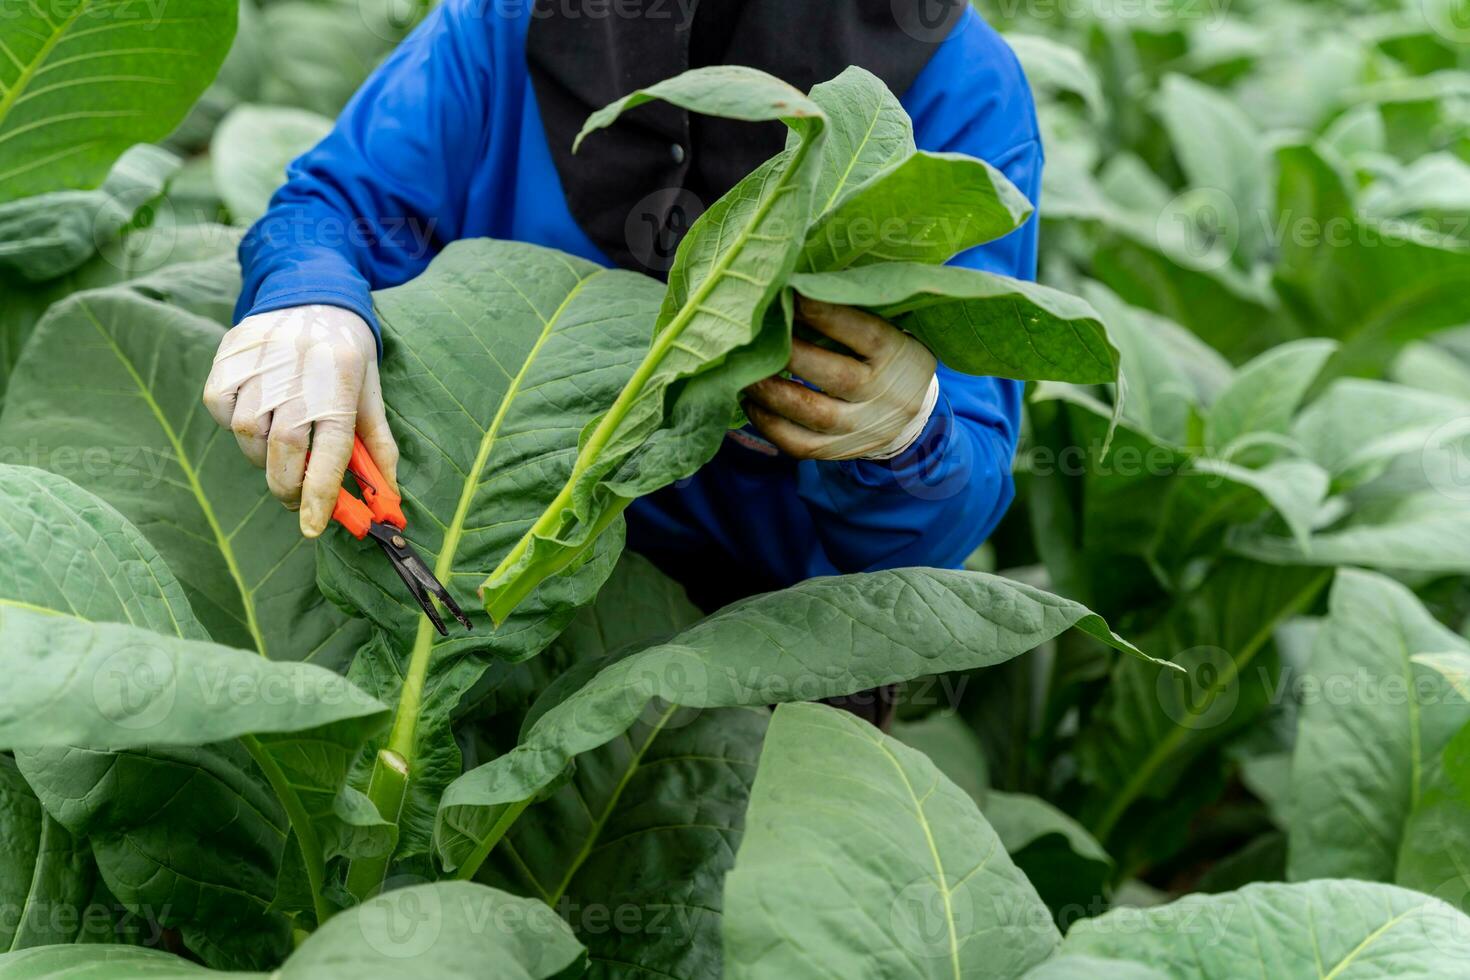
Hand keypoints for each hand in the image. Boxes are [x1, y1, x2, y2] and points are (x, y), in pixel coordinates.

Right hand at [202, 305, 398, 537]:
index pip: (329, 448)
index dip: (320, 493)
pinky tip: (257, 417)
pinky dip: (236, 425)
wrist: (310, 291)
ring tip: (282, 447)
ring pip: (248, 434)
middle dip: (288, 486)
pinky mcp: (227, 358)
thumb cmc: (346, 352)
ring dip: (263, 456)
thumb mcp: (370, 392)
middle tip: (296, 499)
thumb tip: (387, 496)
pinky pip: (221, 410)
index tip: (313, 527)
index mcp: (340, 380)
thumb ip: (377, 445)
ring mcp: (257, 362)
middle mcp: (297, 370)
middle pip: (283, 447)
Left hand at [743, 297, 938, 460]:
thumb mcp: (888, 330)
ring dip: (771, 393)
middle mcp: (884, 394)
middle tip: (756, 338)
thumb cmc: (885, 356)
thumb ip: (853, 313)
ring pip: (813, 414)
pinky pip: (800, 444)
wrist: (911, 414)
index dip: (825, 314)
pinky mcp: (841, 450)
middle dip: (790, 355)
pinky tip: (751, 404)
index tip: (788, 295)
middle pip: (835, 376)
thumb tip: (793, 290)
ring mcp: (862, 427)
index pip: (864, 333)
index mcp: (897, 355)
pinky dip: (769, 425)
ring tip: (744, 374)